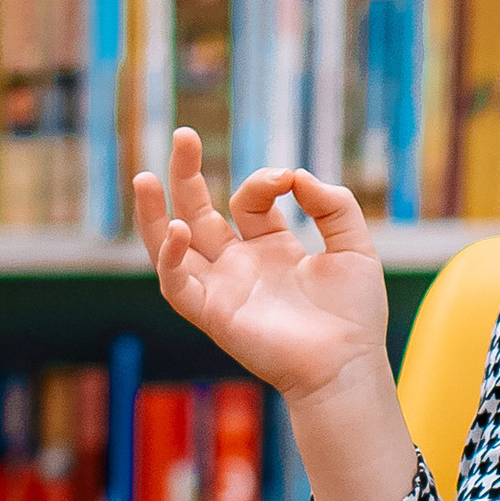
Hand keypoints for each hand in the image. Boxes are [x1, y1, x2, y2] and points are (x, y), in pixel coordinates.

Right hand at [132, 130, 388, 404]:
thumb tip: (297, 175)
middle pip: (199, 212)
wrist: (349, 366)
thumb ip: (334, 205)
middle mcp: (240, 266)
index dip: (264, 182)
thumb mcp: (354, 247)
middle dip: (187, 174)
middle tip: (184, 134)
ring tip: (144, 177)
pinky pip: (177, 284)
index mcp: (272, 249)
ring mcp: (222, 289)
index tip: (289, 180)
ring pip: (171, 246)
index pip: (251, 202)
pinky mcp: (213, 314)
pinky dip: (169, 257)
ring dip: (154, 213)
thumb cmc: (355, 316)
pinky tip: (177, 229)